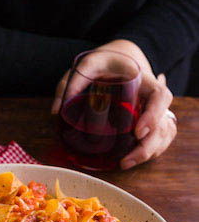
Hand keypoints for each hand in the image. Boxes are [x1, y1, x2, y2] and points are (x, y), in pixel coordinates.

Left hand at [51, 40, 175, 168]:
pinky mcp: (148, 119)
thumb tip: (56, 111)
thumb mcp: (87, 64)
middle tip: (127, 160)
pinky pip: (159, 137)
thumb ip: (71, 83)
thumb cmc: (104, 61)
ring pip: (164, 134)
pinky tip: (132, 159)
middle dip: (149, 145)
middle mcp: (152, 97)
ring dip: (150, 151)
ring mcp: (152, 109)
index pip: (159, 96)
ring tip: (126, 163)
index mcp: (142, 80)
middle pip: (164, 123)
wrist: (119, 58)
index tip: (138, 131)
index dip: (153, 115)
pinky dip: (150, 150)